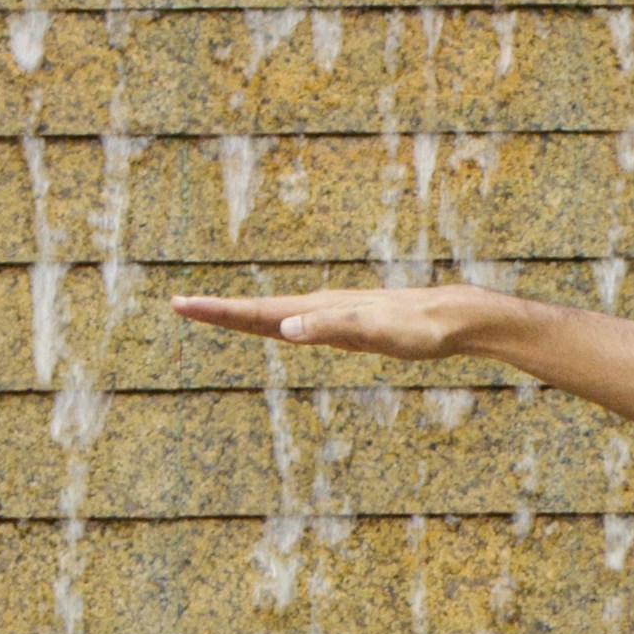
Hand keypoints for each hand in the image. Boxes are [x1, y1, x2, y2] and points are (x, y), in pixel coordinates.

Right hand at [169, 284, 506, 358]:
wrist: (455, 319)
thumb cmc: (418, 327)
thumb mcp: (374, 330)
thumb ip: (330, 327)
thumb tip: (285, 329)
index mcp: (319, 310)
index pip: (258, 312)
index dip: (219, 311)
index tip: (182, 304)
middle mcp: (320, 308)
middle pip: (258, 311)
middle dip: (218, 311)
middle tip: (177, 305)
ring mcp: (332, 317)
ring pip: (276, 316)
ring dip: (242, 317)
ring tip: (210, 313)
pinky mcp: (347, 327)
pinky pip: (300, 326)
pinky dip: (276, 326)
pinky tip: (276, 329)